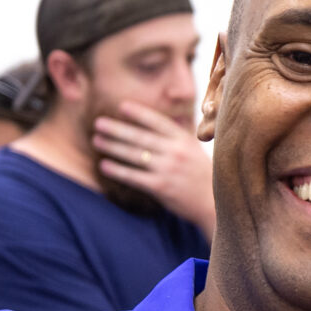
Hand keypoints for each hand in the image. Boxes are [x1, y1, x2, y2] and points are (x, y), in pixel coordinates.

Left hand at [92, 102, 214, 234]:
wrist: (215, 204)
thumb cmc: (204, 177)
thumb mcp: (196, 151)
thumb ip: (179, 137)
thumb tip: (168, 120)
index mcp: (184, 140)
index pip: (158, 122)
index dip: (139, 113)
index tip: (122, 106)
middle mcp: (176, 152)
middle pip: (141, 137)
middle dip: (117, 129)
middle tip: (98, 122)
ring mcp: (168, 169)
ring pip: (134, 155)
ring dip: (112, 147)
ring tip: (96, 141)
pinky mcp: (161, 187)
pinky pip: (134, 176)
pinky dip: (117, 170)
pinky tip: (104, 165)